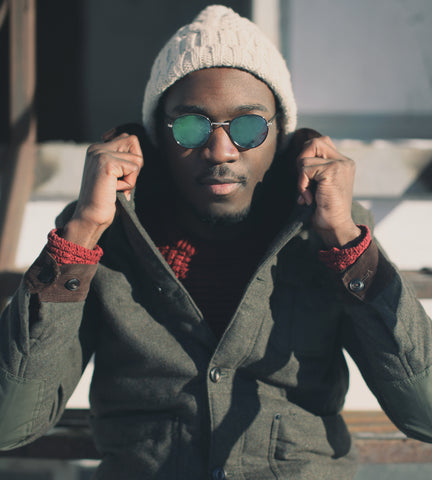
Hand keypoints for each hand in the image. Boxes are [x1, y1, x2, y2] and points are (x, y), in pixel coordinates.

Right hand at [63, 133, 143, 248]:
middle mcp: (97, 148)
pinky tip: (114, 190)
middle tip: (119, 182)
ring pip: (137, 158)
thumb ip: (124, 161)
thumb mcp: (115, 176)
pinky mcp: (107, 163)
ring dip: (131, 178)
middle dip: (135, 165)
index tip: (118, 177)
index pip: (128, 139)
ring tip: (115, 188)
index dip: (132, 159)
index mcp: (97, 149)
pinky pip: (134, 169)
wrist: (90, 217)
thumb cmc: (106, 200)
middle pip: (133, 141)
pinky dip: (129, 184)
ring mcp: (100, 154)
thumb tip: (140, 155)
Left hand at [296, 136, 360, 247]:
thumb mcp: (319, 185)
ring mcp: (340, 164)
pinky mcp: (332, 171)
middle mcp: (344, 161)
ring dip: (301, 179)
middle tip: (304, 183)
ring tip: (308, 194)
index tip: (306, 179)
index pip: (319, 144)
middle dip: (301, 161)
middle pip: (313, 143)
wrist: (335, 227)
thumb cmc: (325, 210)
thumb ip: (314, 170)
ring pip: (305, 158)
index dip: (306, 157)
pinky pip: (305, 170)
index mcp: (342, 162)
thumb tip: (297, 159)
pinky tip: (309, 198)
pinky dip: (301, 185)